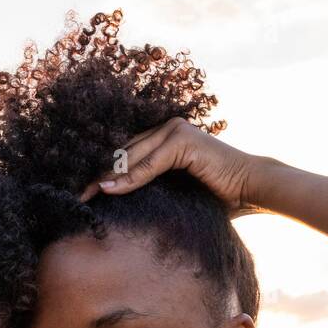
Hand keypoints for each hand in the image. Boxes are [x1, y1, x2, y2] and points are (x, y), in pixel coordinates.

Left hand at [77, 118, 272, 217]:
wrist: (252, 190)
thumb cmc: (219, 197)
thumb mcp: (177, 192)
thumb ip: (152, 189)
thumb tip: (119, 200)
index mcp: (165, 137)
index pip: (125, 152)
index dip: (103, 170)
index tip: (83, 191)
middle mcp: (168, 128)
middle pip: (122, 150)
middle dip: (97, 172)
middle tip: (75, 194)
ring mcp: (175, 130)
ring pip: (131, 155)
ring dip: (106, 176)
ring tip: (84, 194)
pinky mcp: (182, 140)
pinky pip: (148, 162)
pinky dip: (129, 178)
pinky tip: (109, 190)